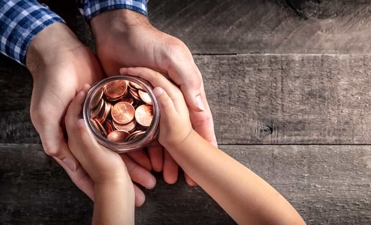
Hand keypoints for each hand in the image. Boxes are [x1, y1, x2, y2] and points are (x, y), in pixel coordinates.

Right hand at [27, 23, 153, 205]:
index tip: (130, 193)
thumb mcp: (45, 112)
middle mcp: (89, 133)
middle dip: (131, 173)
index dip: (107, 183)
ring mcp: (101, 120)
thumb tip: (59, 157)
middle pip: (113, 159)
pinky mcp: (112, 106)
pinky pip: (129, 124)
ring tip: (157, 170)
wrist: (61, 53)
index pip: (91, 169)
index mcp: (73, 139)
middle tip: (150, 185)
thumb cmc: (51, 82)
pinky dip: (140, 133)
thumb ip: (52, 135)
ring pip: (124, 145)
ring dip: (139, 158)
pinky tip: (154, 142)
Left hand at [91, 10, 216, 184]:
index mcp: (187, 92)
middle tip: (181, 178)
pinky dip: (140, 146)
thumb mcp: (175, 59)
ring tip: (160, 175)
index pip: (200, 121)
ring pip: (160, 137)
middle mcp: (172, 101)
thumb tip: (201, 111)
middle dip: (183, 157)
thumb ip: (189, 84)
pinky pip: (138, 130)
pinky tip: (140, 160)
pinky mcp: (132, 105)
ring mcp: (152, 105)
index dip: (206, 142)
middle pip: (181, 135)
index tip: (210, 163)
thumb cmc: (150, 42)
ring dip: (162, 156)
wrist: (117, 32)